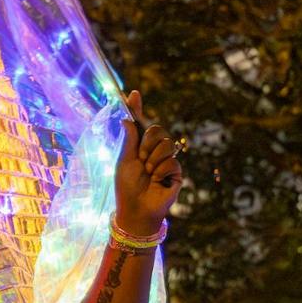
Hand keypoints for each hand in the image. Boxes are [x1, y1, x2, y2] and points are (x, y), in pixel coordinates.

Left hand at [114, 90, 182, 235]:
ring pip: (167, 143)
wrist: (136, 209)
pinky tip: (157, 181)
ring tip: (148, 173)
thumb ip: (129, 140)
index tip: (133, 93)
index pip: (140, 124)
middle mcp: (153, 151)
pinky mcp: (176, 171)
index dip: (137, 108)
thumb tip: (126, 119)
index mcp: (138, 146)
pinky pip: (172, 160)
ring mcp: (166, 160)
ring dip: (153, 159)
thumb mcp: (125, 161)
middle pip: (157, 129)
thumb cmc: (127, 187)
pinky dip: (161, 170)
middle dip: (147, 143)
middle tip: (140, 159)